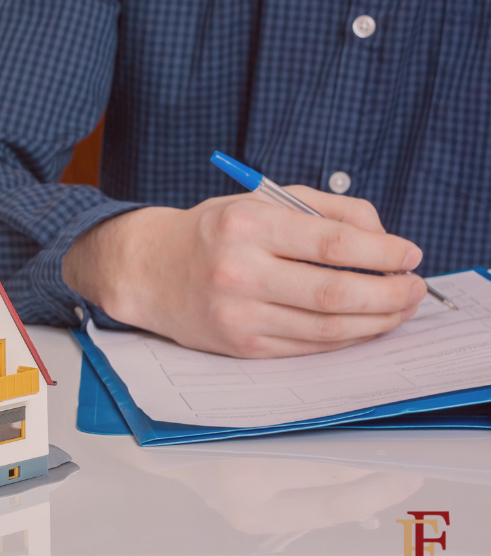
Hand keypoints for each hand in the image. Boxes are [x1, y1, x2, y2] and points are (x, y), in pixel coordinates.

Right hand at [64, 186, 427, 357]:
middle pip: (335, 291)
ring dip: (376, 321)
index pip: (332, 242)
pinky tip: (362, 325)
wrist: (148, 271)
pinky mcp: (240, 345)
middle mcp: (238, 270)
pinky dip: (344, 338)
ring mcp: (237, 314)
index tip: (409, 254)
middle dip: (389, 293)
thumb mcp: (261, 201)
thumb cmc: (213, 232)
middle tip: (413, 287)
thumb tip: (383, 237)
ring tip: (398, 308)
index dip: (383, 252)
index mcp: (245, 224)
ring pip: (326, 327)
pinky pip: (307, 347)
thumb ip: (325, 209)